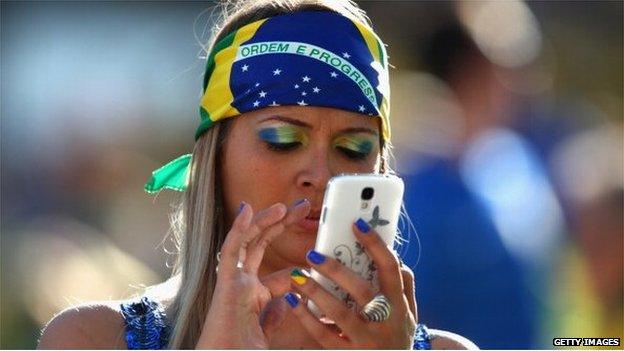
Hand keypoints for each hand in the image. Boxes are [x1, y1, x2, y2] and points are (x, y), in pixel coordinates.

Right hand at [196, 199, 309, 348]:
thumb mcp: (266, 333)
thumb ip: (274, 316)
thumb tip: (290, 300)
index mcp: (255, 297)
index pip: (280, 274)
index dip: (298, 265)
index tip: (318, 257)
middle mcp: (243, 284)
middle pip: (263, 246)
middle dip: (282, 225)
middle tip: (302, 207)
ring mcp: (234, 282)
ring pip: (248, 241)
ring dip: (265, 220)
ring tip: (284, 205)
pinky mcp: (225, 283)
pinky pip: (230, 250)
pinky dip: (238, 229)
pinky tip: (248, 209)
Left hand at [285, 220, 416, 348]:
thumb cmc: (398, 334)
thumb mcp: (409, 311)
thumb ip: (404, 283)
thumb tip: (393, 253)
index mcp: (399, 304)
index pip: (390, 268)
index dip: (375, 244)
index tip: (356, 223)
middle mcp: (385, 321)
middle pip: (360, 290)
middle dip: (336, 270)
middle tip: (312, 254)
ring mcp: (366, 340)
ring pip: (338, 313)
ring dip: (315, 292)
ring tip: (296, 275)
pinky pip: (324, 335)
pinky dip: (306, 317)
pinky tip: (293, 301)